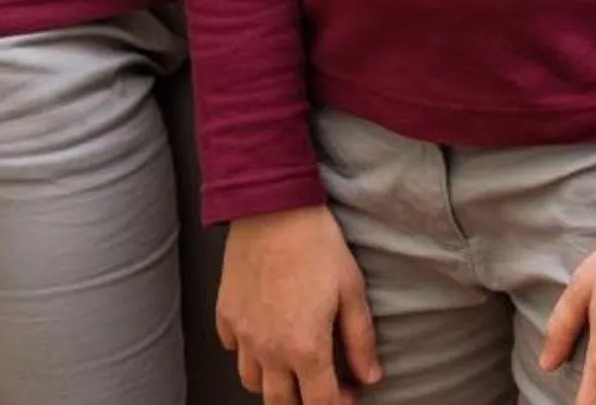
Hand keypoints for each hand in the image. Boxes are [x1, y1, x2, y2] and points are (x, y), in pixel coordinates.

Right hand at [220, 206, 381, 404]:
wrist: (272, 209)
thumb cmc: (317, 245)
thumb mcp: (351, 291)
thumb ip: (360, 340)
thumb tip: (370, 377)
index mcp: (305, 349)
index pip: (321, 402)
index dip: (339, 404)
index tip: (349, 393)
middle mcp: (269, 351)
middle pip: (280, 403)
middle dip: (303, 402)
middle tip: (322, 384)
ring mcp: (243, 336)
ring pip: (252, 383)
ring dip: (273, 383)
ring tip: (291, 364)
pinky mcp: (225, 316)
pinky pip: (233, 350)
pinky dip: (249, 352)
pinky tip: (265, 335)